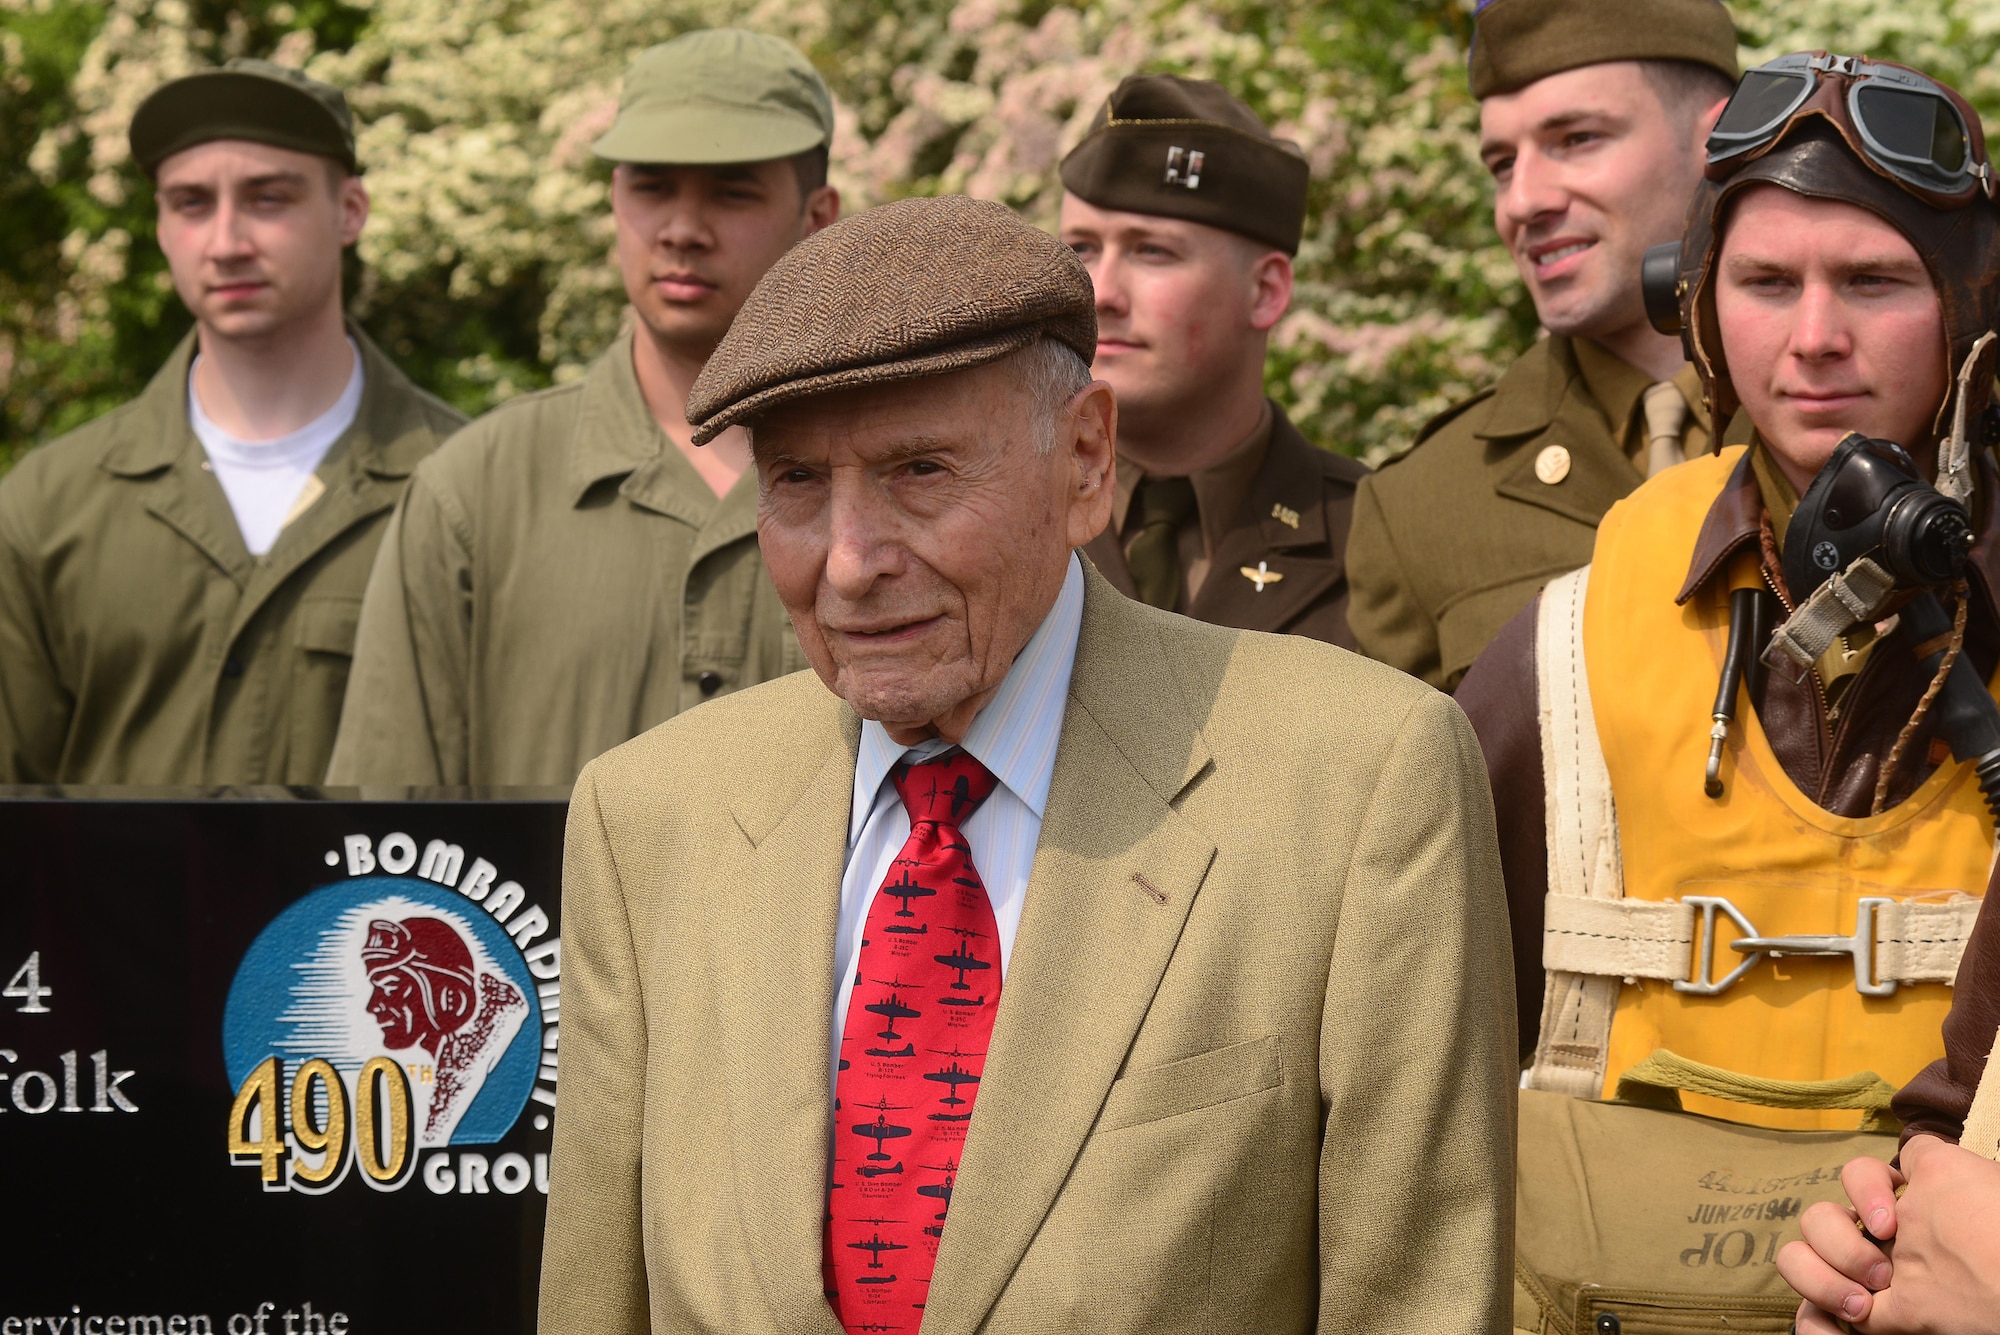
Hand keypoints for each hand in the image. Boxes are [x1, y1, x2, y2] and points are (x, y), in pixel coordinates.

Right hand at [1778, 1135, 1999, 1332]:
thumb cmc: (1990, 1236)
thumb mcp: (1953, 1176)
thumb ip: (1925, 1159)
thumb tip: (1906, 1154)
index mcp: (1910, 1207)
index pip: (1858, 1178)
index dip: (1861, 1190)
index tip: (1889, 1222)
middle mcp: (1884, 1242)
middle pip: (1817, 1220)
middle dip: (1836, 1241)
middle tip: (1883, 1271)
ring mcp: (1868, 1282)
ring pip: (1798, 1260)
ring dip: (1819, 1278)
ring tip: (1860, 1303)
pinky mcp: (1866, 1320)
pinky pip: (1814, 1320)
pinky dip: (1818, 1327)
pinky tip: (1847, 1319)